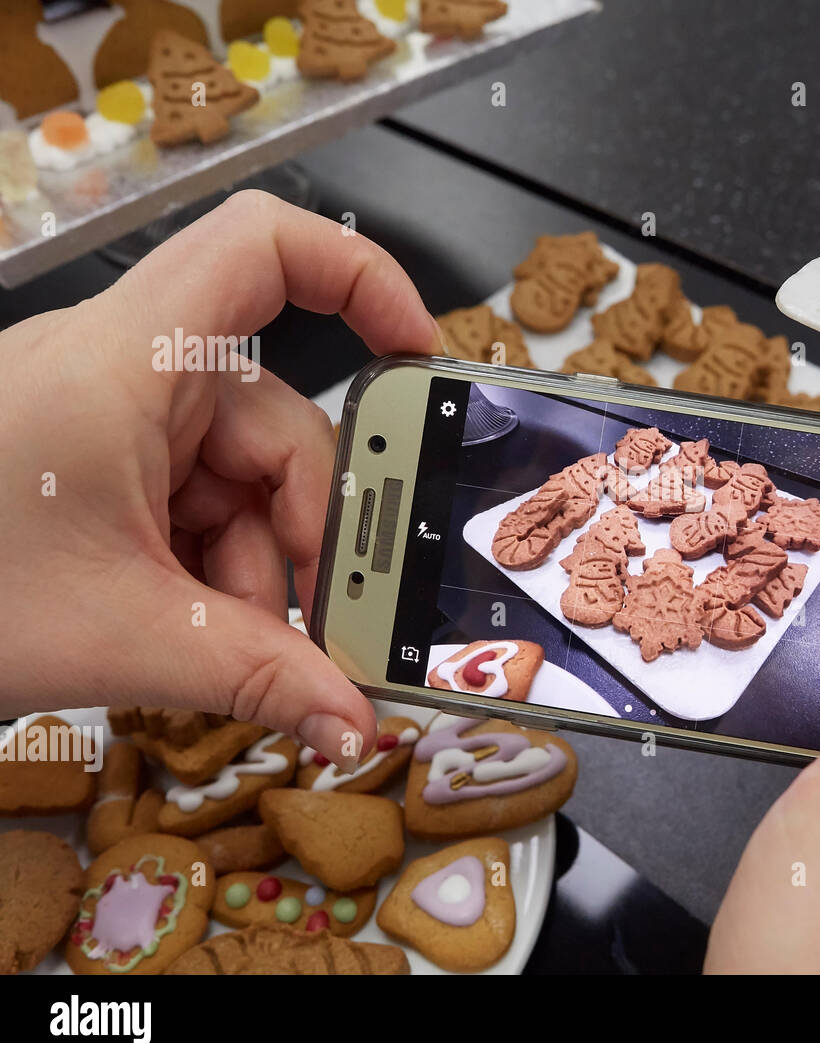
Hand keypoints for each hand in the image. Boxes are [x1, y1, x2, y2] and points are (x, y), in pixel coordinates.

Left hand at [0, 191, 437, 767]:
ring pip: (246, 482)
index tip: (423, 356)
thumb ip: (257, 676)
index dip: (362, 277)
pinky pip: (203, 505)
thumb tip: (353, 720)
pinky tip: (198, 630)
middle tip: (334, 622)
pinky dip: (218, 571)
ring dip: (260, 572)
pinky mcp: (102, 465)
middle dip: (312, 533)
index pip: (265, 250)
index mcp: (128, 363)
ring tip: (235, 650)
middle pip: (282, 422)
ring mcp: (114, 421)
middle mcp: (127, 373)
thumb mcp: (120, 633)